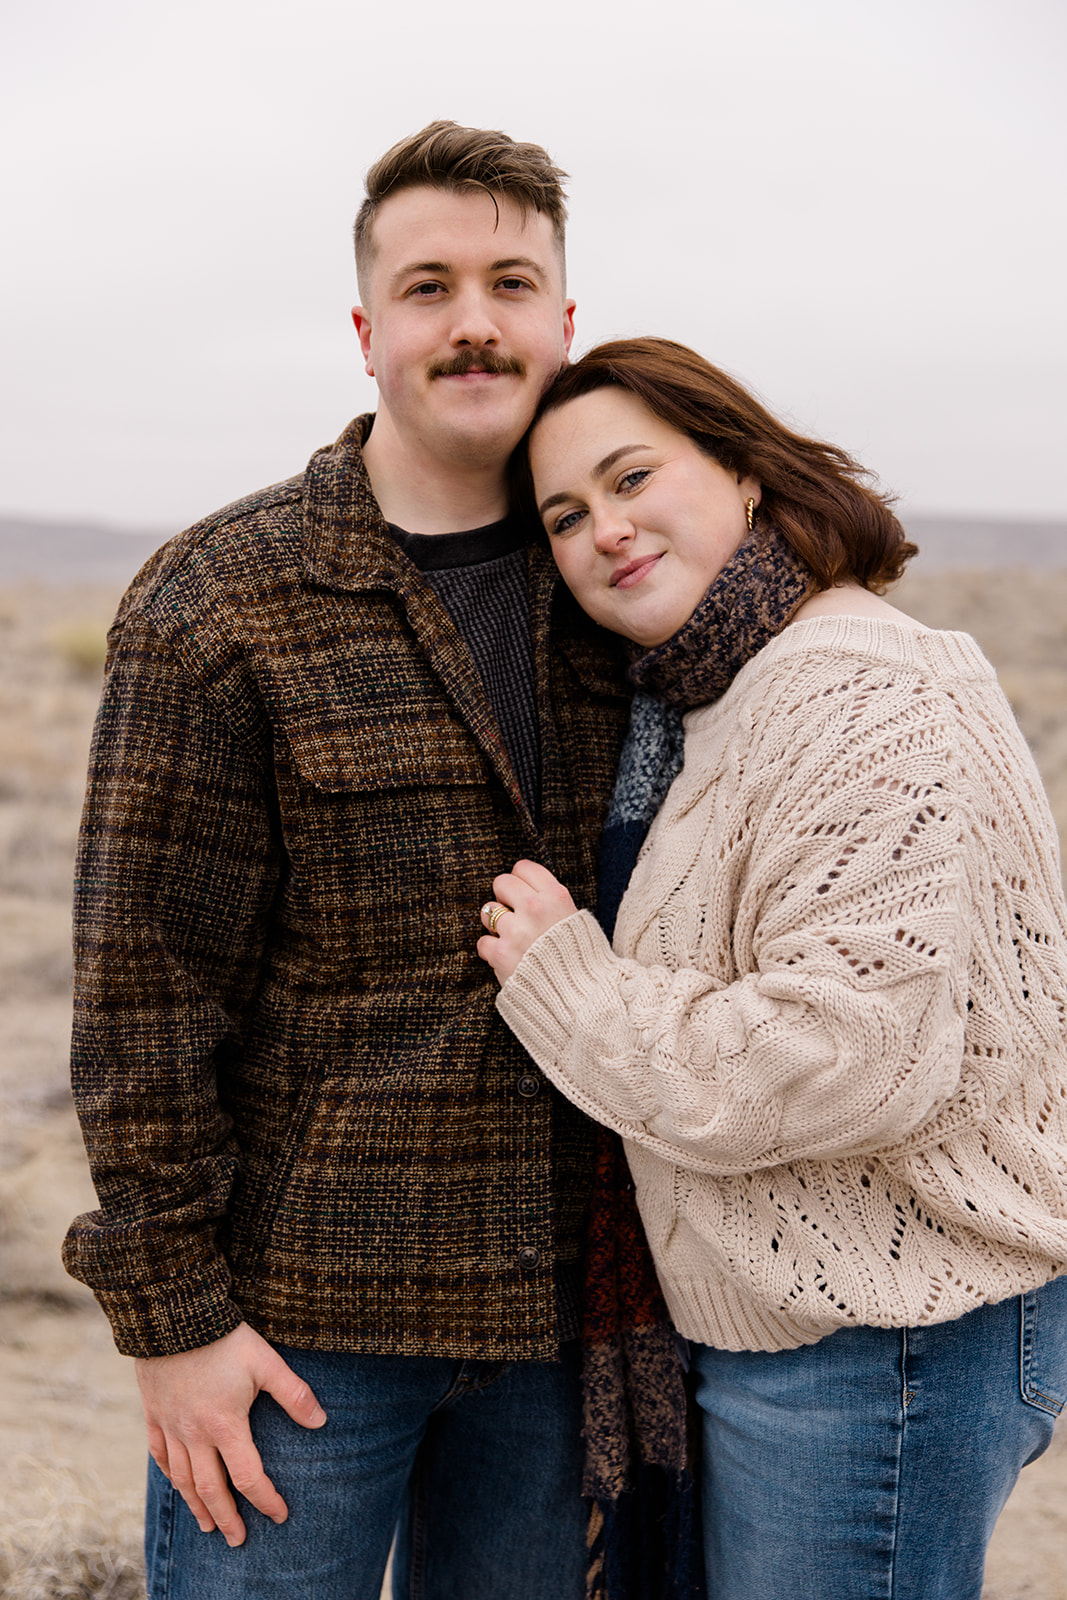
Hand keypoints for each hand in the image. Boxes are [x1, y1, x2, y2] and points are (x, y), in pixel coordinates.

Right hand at [136, 1321, 326, 1546]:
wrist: (173, 1315)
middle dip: (227, 1518)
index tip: (280, 1515)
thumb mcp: (266, 1361)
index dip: (266, 1499)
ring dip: (197, 1506)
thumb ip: (294, 1393)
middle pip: (211, 1489)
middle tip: (237, 1539)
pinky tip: (178, 1484)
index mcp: (225, 1425)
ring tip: (208, 1525)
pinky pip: (159, 1455)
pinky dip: (170, 1475)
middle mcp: (195, 1434)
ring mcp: (170, 1426)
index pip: (249, 1476)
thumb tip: (321, 1421)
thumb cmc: (224, 1338)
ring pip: (182, 1479)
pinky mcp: (153, 1414)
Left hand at [477, 859, 577, 983]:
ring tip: (512, 938)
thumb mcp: (577, 920)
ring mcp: (516, 931)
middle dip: (504, 898)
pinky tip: (507, 958)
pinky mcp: (501, 954)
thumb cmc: (582, 960)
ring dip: (495, 925)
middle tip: (514, 915)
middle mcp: (535, 908)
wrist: (581, 999)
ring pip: (487, 911)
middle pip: (501, 883)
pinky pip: (483, 942)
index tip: (523, 894)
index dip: (520, 881)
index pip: (523, 868)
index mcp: (556, 896)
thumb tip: (529, 888)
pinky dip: (491, 952)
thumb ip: (553, 901)